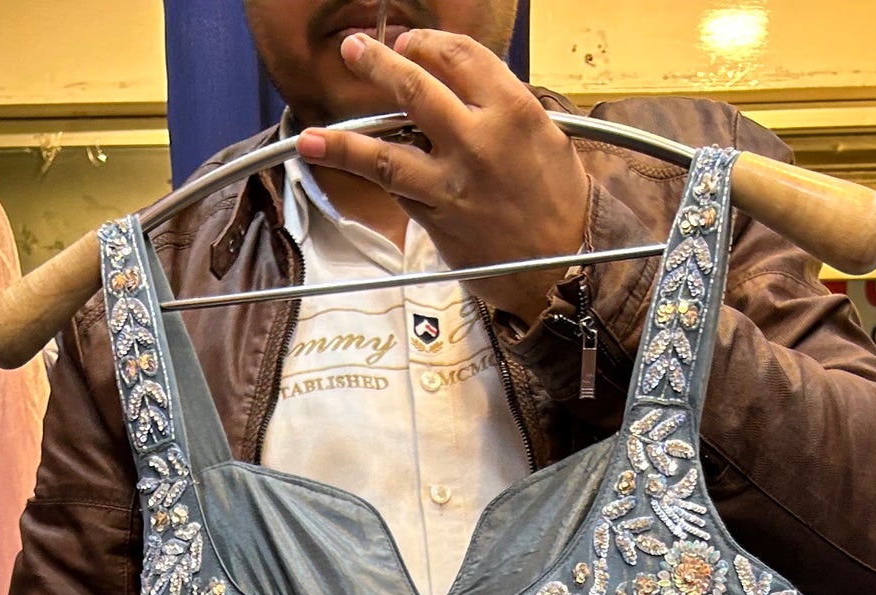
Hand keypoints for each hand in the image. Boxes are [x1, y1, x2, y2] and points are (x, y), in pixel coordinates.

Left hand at [297, 29, 589, 323]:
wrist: (564, 269)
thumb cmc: (560, 203)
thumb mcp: (547, 137)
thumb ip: (502, 108)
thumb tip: (462, 87)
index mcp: (512, 109)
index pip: (459, 56)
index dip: (428, 45)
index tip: (411, 44)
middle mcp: (478, 141)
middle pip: (415, 90)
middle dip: (379, 65)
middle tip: (354, 51)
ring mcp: (452, 182)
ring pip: (387, 151)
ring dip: (343, 138)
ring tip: (310, 134)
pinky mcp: (437, 218)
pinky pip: (394, 188)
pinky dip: (366, 171)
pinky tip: (333, 158)